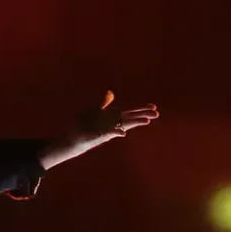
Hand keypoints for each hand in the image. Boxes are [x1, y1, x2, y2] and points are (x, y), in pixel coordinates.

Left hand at [39, 91, 159, 169]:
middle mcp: (112, 123)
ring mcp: (107, 129)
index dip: (141, 108)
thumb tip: (110, 93)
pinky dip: (116, 132)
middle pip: (130, 117)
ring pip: (124, 125)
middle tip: (157, 114)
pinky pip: (110, 133)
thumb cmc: (83, 124)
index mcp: (112, 116)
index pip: (129, 111)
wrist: (73, 137)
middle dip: (143, 115)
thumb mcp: (93, 111)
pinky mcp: (100, 135)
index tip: (154, 106)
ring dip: (134, 123)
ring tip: (147, 121)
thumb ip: (103, 103)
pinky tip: (124, 133)